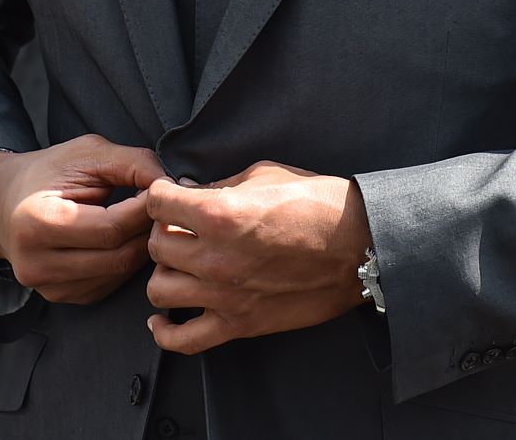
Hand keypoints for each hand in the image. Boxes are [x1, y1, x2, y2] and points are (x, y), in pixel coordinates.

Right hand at [0, 133, 167, 305]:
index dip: (146, 209)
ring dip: (142, 247)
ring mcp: (47, 287)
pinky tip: (127, 239)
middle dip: (149, 230)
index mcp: (37, 224)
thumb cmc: (47, 172)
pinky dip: (126, 261)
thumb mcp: (87, 153)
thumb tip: (171, 184)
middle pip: (118, 255)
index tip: (162, 190)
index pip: (111, 228)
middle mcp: (37, 264)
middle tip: (163, 207)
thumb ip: (132, 163)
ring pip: (118, 273)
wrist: (2, 203)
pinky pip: (109, 283)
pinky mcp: (60, 296)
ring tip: (146, 220)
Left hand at [143, 160, 372, 352]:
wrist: (359, 247)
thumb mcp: (265, 175)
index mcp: (219, 214)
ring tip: (183, 265)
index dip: (161, 196)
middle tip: (182, 228)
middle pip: (155, 246)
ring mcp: (224, 295)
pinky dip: (165, 332)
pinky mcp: (239, 325)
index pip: (157, 203)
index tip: (170, 198)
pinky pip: (183, 340)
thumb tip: (189, 191)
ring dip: (167, 273)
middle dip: (164, 231)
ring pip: (160, 289)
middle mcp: (214, 257)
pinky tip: (163, 319)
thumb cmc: (317, 204)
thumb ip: (220, 185)